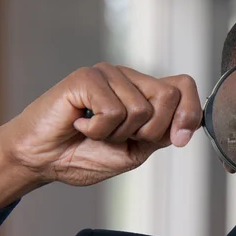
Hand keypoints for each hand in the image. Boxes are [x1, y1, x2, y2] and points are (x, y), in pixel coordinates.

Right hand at [0, 63, 201, 186]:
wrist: (46, 161)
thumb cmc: (87, 154)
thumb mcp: (137, 151)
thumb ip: (163, 133)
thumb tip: (187, 125)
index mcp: (146, 93)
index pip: (184, 86)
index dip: (189, 113)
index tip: (177, 139)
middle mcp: (130, 78)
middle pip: (168, 96)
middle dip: (149, 131)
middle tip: (121, 138)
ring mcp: (108, 74)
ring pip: (141, 108)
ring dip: (118, 134)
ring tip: (95, 131)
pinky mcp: (87, 78)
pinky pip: (114, 110)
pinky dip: (98, 129)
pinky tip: (80, 124)